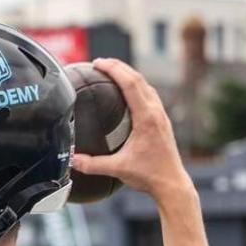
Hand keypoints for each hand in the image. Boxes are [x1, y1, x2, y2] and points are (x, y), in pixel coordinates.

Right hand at [69, 58, 192, 200]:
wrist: (172, 184)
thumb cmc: (149, 175)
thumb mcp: (118, 169)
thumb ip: (93, 165)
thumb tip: (72, 160)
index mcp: (146, 118)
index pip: (130, 84)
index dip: (113, 69)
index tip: (98, 62)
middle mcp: (156, 112)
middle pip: (138, 79)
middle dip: (119, 66)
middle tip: (100, 62)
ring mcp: (161, 115)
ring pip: (146, 85)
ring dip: (129, 74)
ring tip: (113, 71)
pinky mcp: (163, 121)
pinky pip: (150, 95)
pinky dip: (137, 86)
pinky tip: (128, 92)